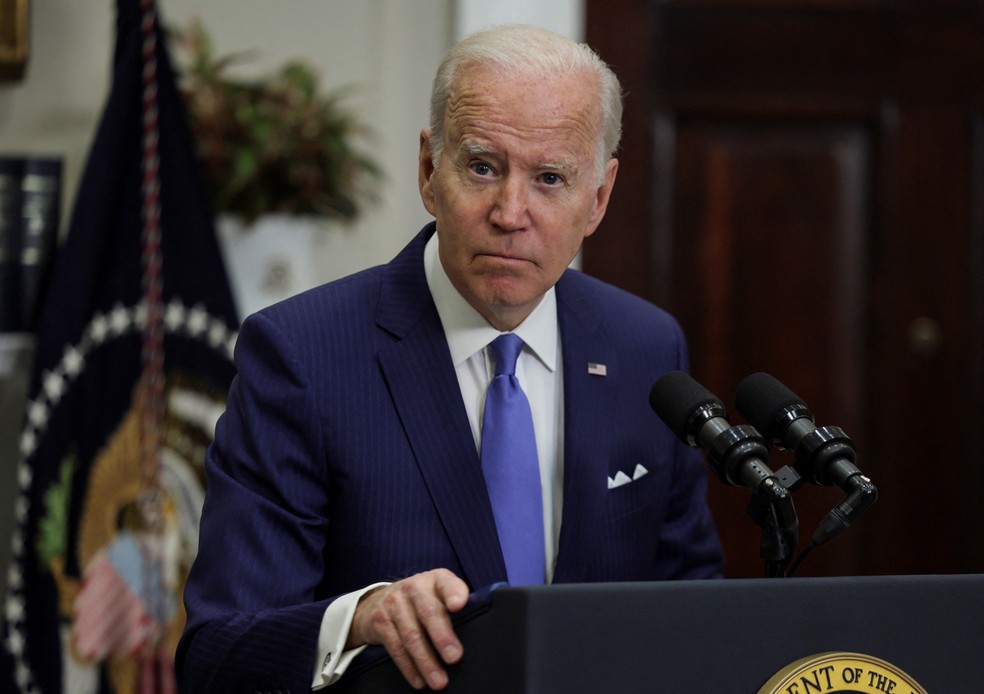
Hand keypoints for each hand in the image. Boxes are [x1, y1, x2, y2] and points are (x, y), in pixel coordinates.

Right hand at [348, 569, 468, 689]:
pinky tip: (419, 680)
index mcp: (436, 579)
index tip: (459, 605)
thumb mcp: (438, 594)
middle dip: (442, 636)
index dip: (453, 592)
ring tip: (439, 681)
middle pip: (428, 611)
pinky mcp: (380, 621)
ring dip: (426, 661)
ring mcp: (394, 603)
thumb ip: (456, 604)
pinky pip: (396, 648)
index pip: (447, 583)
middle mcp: (414, 587)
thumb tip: (481, 629)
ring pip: (411, 635)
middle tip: (454, 657)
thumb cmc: (422, 600)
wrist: (378, 600)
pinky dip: (409, 667)